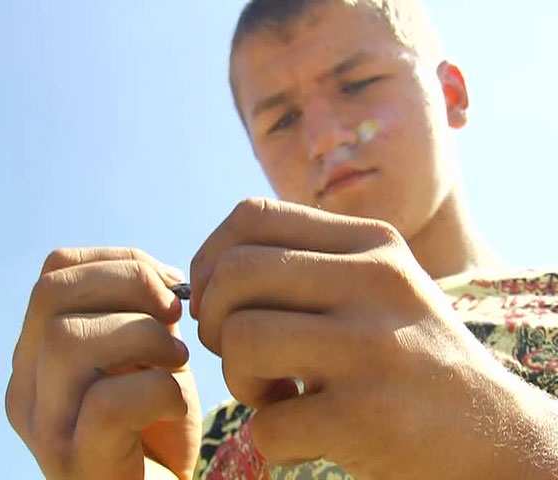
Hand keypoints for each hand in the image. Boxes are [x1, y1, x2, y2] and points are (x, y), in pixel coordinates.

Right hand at [6, 247, 201, 479]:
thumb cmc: (156, 422)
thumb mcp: (150, 353)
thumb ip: (145, 312)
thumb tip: (165, 279)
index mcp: (38, 352)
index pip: (53, 274)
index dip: (115, 262)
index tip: (167, 284)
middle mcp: (25, 386)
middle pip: (51, 295)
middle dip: (129, 285)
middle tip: (174, 314)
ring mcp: (44, 426)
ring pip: (70, 340)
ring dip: (146, 336)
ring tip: (177, 361)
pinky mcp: (76, 462)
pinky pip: (108, 401)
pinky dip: (159, 390)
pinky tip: (176, 405)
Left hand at [189, 198, 542, 478]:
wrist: (490, 433)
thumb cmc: (409, 354)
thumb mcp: (375, 286)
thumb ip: (304, 266)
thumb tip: (206, 276)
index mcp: (370, 242)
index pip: (250, 216)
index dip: (210, 259)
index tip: (217, 301)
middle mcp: (375, 281)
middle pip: (234, 274)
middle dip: (214, 322)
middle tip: (241, 355)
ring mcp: (375, 347)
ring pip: (241, 339)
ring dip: (238, 380)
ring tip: (275, 393)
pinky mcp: (369, 417)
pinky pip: (266, 424)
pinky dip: (271, 437)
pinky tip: (308, 435)